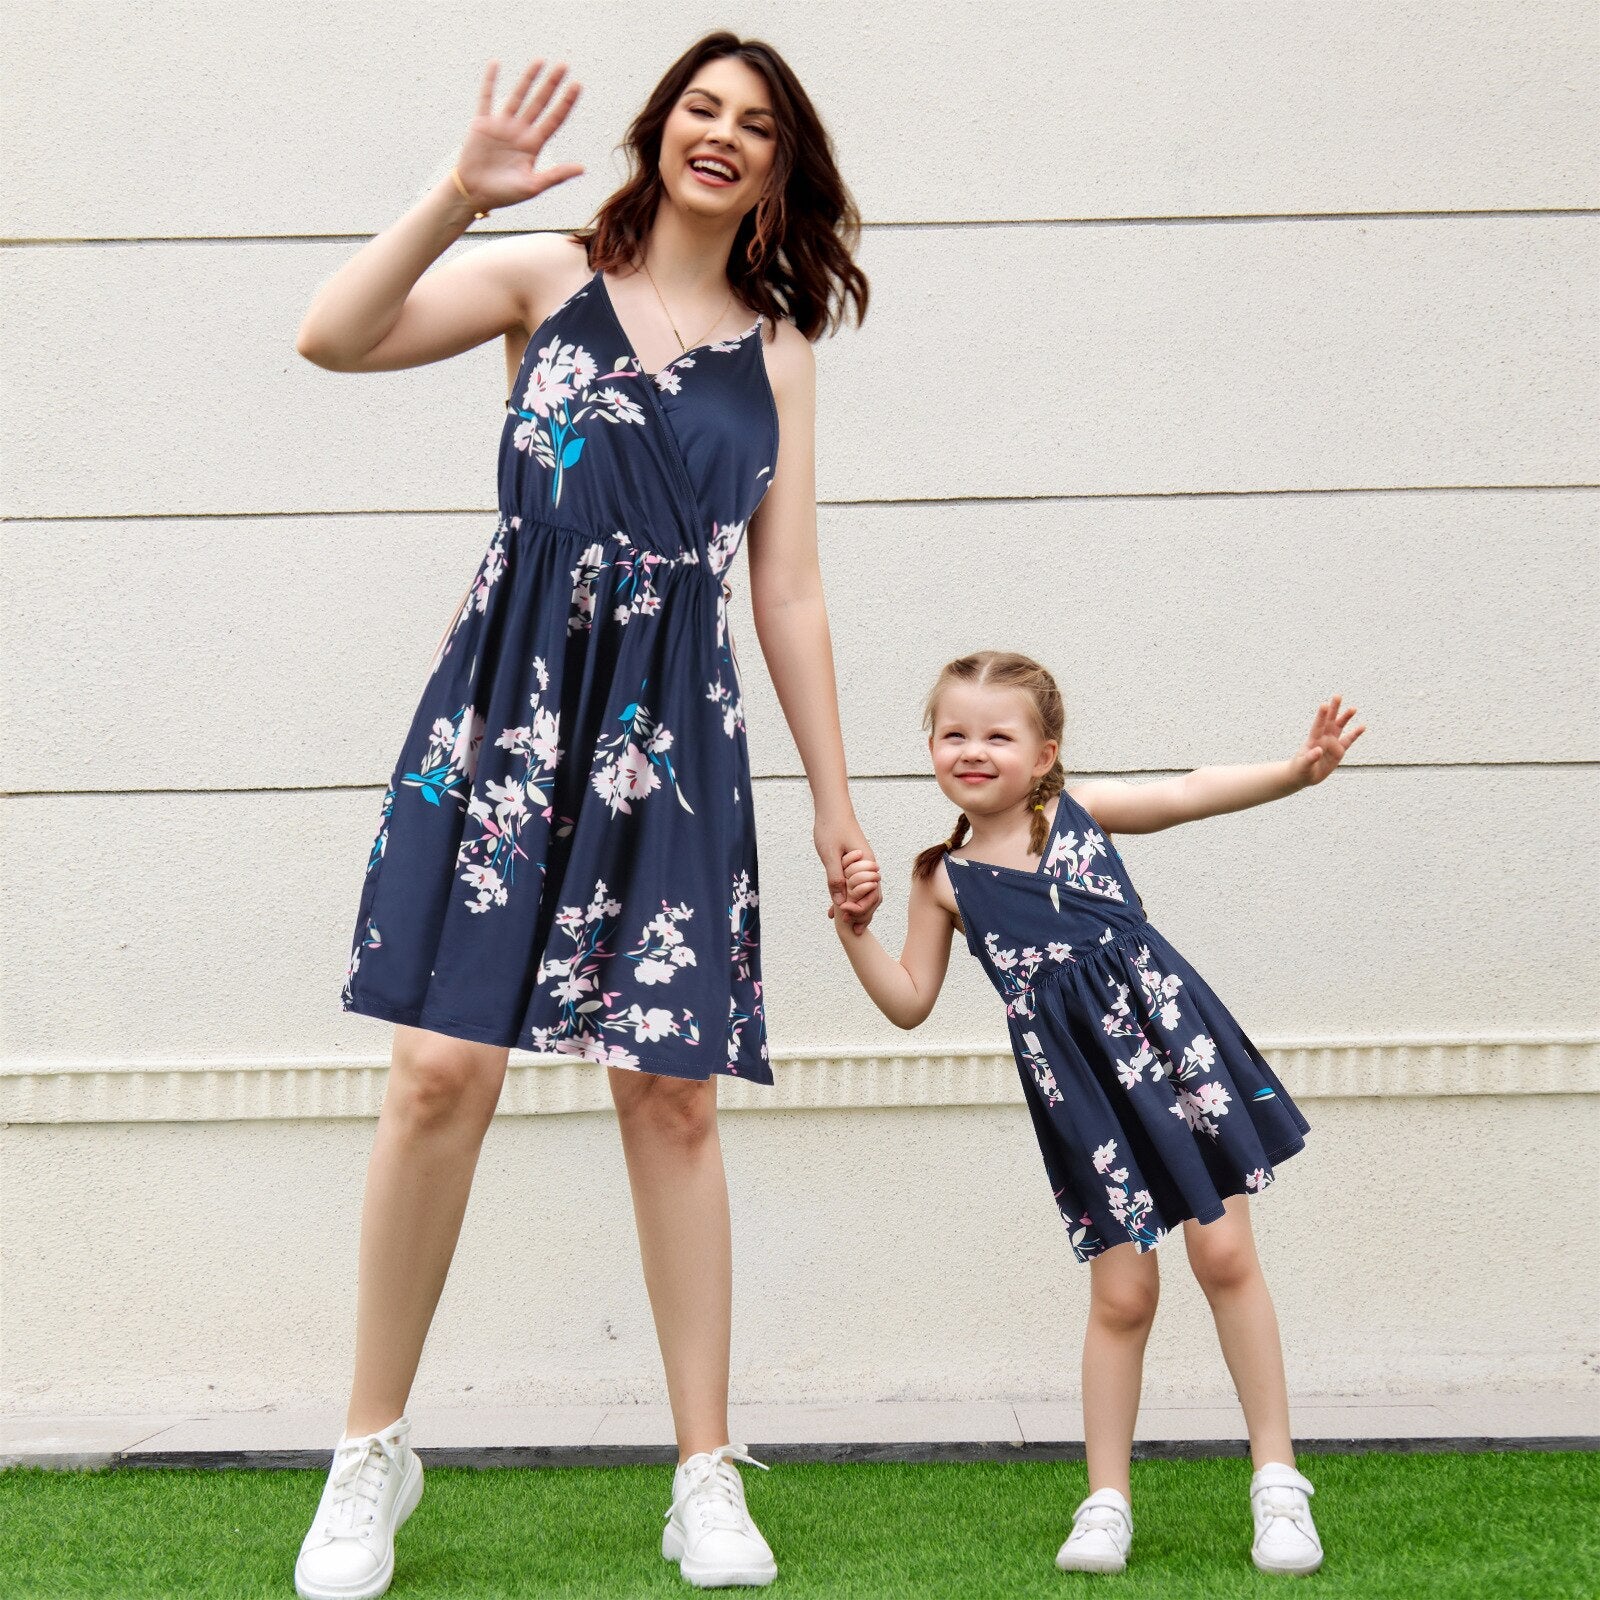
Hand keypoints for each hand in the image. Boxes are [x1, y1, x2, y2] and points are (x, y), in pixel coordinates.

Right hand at [454, 59, 584, 211]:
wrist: (474, 194)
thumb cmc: (504, 194)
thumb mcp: (533, 186)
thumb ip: (556, 175)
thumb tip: (582, 168)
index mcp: (534, 146)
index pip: (554, 120)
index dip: (566, 102)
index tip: (577, 85)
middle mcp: (520, 132)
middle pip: (540, 103)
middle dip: (552, 84)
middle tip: (564, 65)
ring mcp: (502, 126)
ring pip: (518, 96)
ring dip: (528, 78)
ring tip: (540, 61)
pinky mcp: (483, 124)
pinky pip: (487, 98)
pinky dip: (490, 82)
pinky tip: (496, 64)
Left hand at [815, 817, 882, 932]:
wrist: (832, 809)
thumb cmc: (831, 827)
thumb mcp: (830, 854)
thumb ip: (835, 878)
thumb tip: (839, 902)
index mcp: (867, 864)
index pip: (872, 895)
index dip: (860, 909)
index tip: (844, 916)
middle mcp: (868, 867)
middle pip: (872, 897)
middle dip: (863, 915)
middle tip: (852, 930)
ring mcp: (862, 867)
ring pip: (865, 893)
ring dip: (857, 909)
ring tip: (848, 925)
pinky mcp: (854, 865)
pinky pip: (855, 885)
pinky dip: (849, 898)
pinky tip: (836, 907)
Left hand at [1289, 695, 1365, 786]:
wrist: (1303, 775)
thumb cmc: (1300, 769)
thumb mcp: (1303, 766)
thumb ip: (1310, 758)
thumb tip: (1319, 750)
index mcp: (1313, 741)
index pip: (1317, 726)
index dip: (1321, 716)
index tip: (1324, 705)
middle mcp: (1323, 739)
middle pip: (1329, 721)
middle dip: (1333, 709)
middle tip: (1337, 696)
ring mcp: (1331, 744)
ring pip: (1339, 728)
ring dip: (1345, 718)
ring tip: (1353, 708)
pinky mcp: (1338, 751)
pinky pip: (1348, 741)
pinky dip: (1355, 734)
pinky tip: (1362, 726)